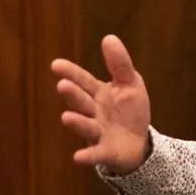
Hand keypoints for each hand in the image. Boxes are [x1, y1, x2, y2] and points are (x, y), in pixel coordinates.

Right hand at [52, 34, 153, 174]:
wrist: (139, 143)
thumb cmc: (129, 111)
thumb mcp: (131, 84)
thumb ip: (120, 64)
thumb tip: (109, 37)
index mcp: (98, 93)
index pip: (83, 80)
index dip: (71, 73)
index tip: (56, 65)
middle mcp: (93, 111)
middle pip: (81, 101)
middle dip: (73, 94)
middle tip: (63, 86)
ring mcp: (96, 132)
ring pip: (85, 126)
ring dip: (76, 122)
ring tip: (67, 118)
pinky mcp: (104, 151)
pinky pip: (94, 154)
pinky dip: (87, 155)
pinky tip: (78, 157)